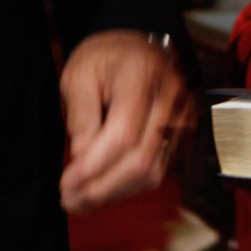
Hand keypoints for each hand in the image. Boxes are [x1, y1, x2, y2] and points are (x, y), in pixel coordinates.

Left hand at [59, 29, 194, 212]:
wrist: (137, 49)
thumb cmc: (103, 59)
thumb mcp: (78, 75)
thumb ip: (81, 117)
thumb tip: (83, 161)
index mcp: (141, 74)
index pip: (122, 134)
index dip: (94, 166)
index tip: (66, 184)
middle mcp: (170, 97)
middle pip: (140, 160)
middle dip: (102, 189)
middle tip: (70, 201)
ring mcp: (183, 117)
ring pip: (152, 172)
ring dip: (115, 194)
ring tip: (83, 201)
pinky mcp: (184, 134)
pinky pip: (159, 171)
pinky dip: (130, 187)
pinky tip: (105, 190)